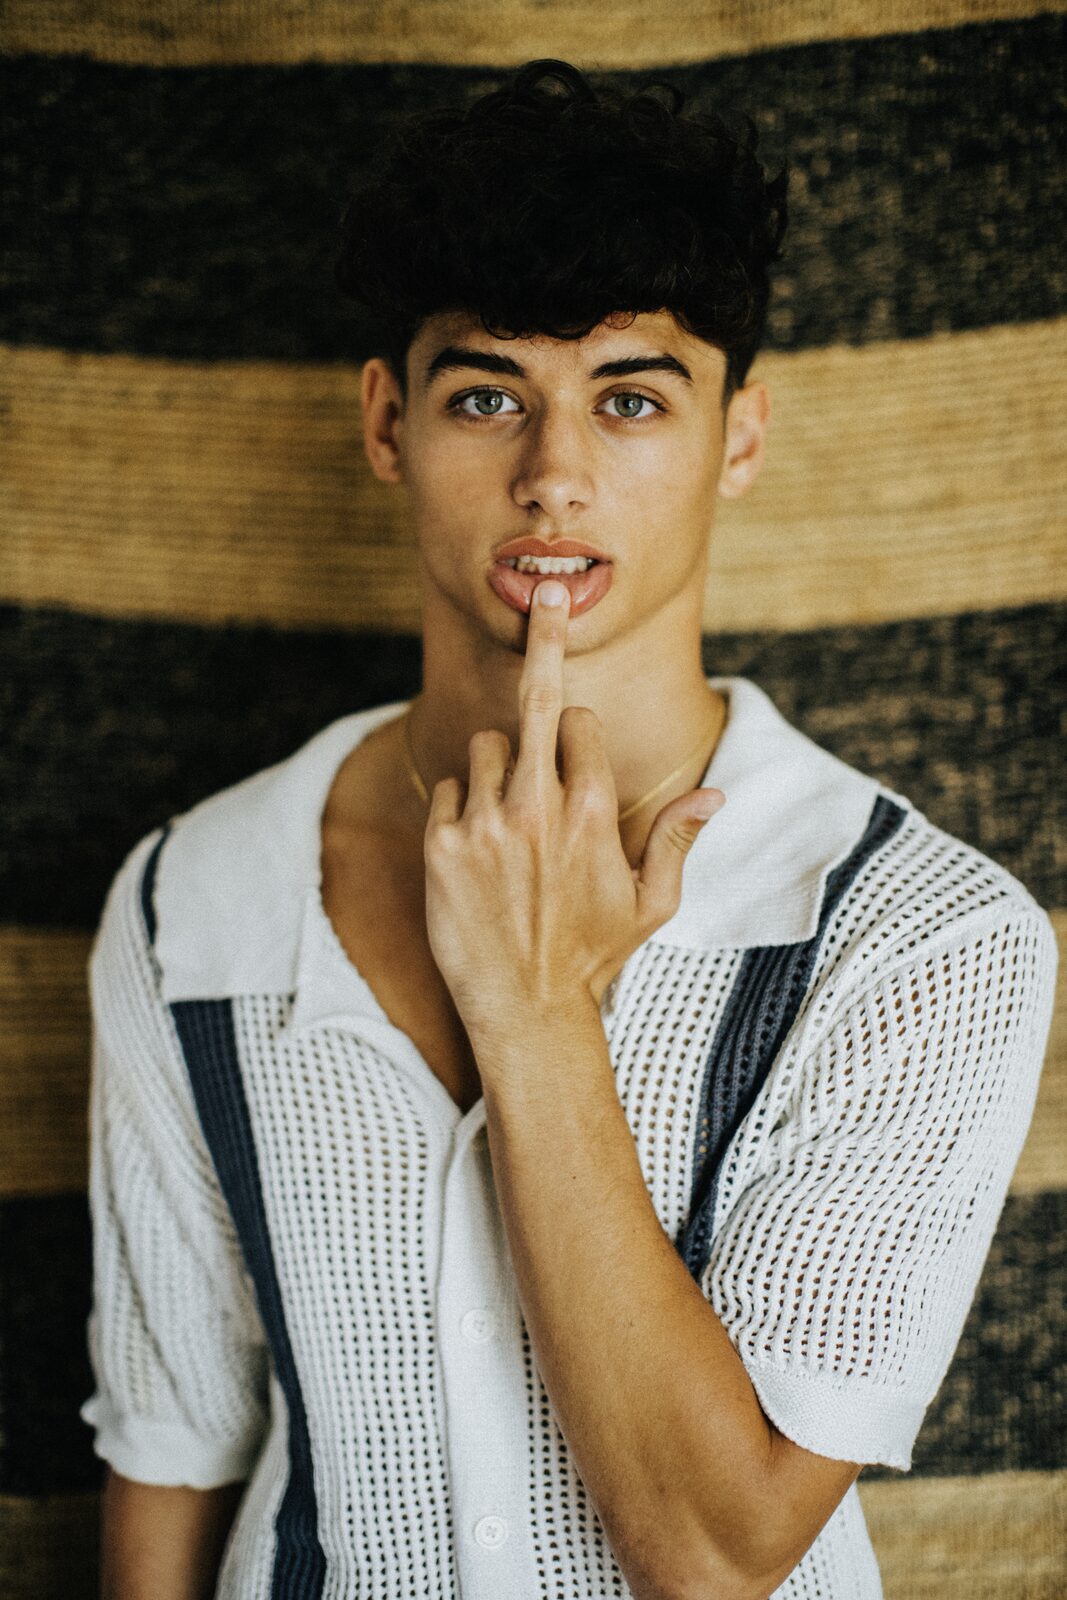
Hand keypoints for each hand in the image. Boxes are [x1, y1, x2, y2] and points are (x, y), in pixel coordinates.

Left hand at [421, 579, 724, 1040]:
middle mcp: (539, 806)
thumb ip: (679, 839)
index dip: (581, 733)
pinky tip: (477, 851)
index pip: (582, 720)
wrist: (525, 1011)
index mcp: (595, 812)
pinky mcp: (440, 844)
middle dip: (545, 644)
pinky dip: (461, 804)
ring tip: (511, 825)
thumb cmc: (594, 956)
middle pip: (536, 699)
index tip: (579, 747)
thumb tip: (719, 792)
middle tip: (544, 594)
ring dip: (499, 765)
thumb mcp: (653, 903)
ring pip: (487, 743)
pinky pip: (449, 785)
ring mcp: (484, 823)